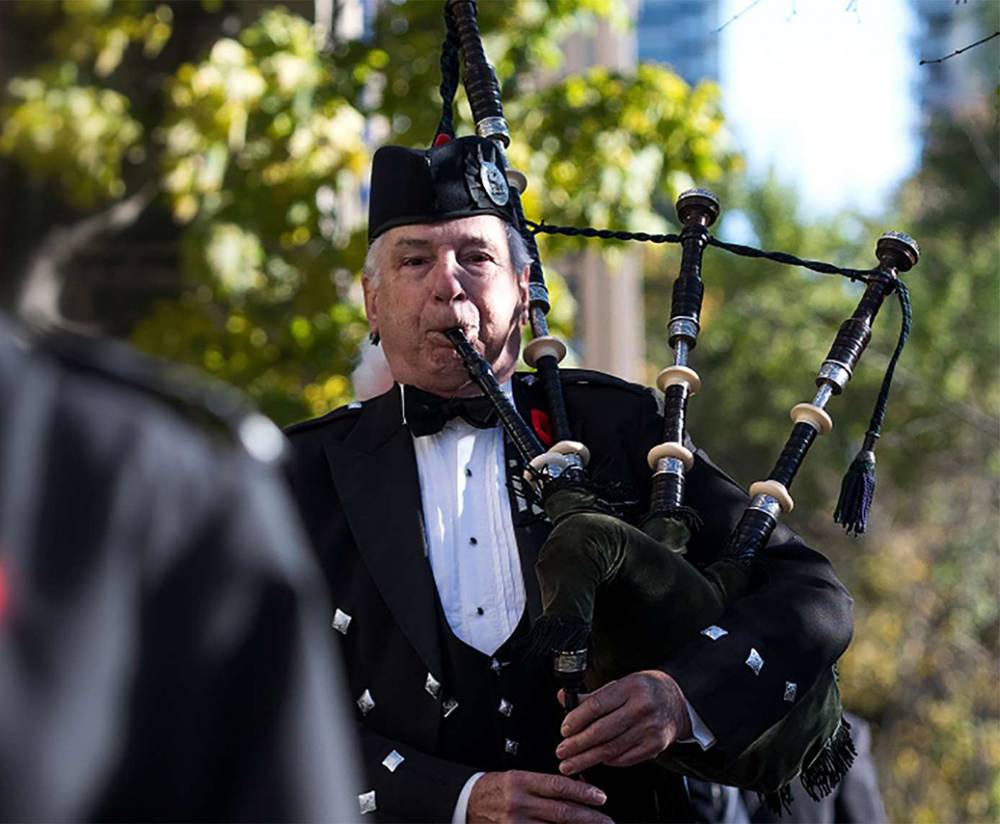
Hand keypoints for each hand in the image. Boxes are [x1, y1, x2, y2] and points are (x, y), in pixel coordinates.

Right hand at [466, 769, 611, 822]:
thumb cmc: (496, 789)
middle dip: (589, 818)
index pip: (558, 786)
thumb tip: (576, 789)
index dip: (582, 791)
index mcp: (521, 781)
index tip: (601, 797)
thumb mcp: (518, 778)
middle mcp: (519, 803)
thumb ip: (544, 785)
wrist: (466, 804)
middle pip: (561, 812)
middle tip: (608, 820)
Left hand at [555, 670, 691, 774]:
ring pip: (612, 748)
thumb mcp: (619, 685)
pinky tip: (596, 761)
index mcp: (629, 687)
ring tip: (571, 763)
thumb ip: (591, 696)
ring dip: (587, 758)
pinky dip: (608, 761)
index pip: (596, 705)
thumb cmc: (643, 691)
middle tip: (562, 752)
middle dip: (578, 744)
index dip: (577, 719)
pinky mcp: (655, 746)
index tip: (564, 730)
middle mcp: (641, 708)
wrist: (676, 702)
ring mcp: (650, 729)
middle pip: (602, 730)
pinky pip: (625, 758)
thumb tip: (563, 698)